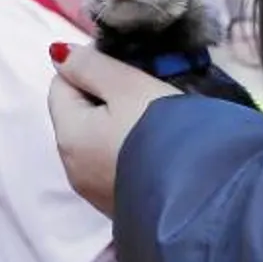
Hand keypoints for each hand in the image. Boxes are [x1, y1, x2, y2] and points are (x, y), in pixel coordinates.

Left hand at [46, 44, 180, 216]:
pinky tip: (157, 147)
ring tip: (154, 118)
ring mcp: (95, 192)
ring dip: (117, 125)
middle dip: (103, 97)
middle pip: (77, 115)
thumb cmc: (163, 131)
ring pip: (97, 141)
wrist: (204, 198)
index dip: (89, 68)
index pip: (60, 85)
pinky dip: (129, 150)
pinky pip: (115, 166)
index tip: (126, 67)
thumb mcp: (127, 86)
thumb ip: (89, 65)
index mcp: (67, 136)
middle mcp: (72, 168)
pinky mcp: (120, 206)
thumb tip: (58, 55)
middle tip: (143, 91)